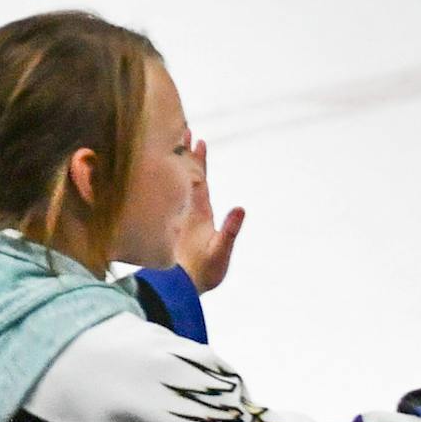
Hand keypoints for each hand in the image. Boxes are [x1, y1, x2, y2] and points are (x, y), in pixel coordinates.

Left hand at [173, 139, 243, 291]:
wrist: (181, 289)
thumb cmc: (202, 272)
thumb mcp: (221, 251)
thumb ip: (230, 230)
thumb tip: (241, 208)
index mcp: (198, 213)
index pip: (198, 180)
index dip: (198, 160)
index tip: (198, 139)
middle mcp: (188, 212)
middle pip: (188, 178)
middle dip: (188, 155)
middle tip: (186, 132)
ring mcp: (182, 220)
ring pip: (181, 187)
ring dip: (183, 168)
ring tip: (181, 152)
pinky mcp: (179, 229)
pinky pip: (179, 200)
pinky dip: (180, 187)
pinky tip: (179, 187)